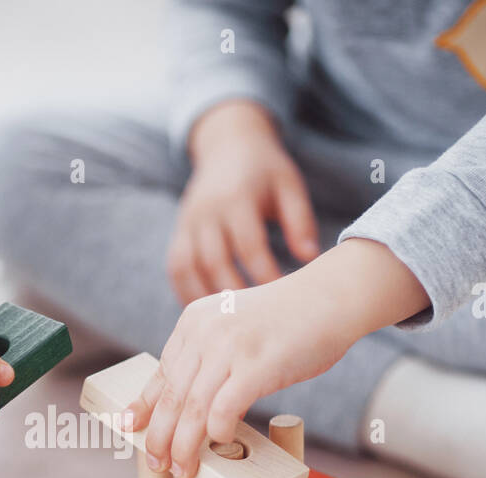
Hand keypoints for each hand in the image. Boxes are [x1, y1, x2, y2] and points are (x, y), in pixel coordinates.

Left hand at [129, 239, 430, 477]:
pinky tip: (222, 441)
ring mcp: (229, 346)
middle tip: (156, 463)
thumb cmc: (289, 322)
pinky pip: (223, 408)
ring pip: (191, 408)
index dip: (144, 407)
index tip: (131, 428)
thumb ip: (212, 361)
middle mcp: (205, 331)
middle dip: (159, 436)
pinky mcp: (256, 363)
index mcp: (194, 321)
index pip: (161, 373)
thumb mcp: (235, 330)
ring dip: (184, 446)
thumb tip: (195, 412)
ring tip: (184, 469)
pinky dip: (218, 431)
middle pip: (170, 395)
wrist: (331, 296)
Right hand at [167, 100, 319, 303]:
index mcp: (237, 197)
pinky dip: (187, 292)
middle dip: (235, 292)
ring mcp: (188, 222)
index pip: (249, 244)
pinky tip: (205, 314)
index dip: (265, 274)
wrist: (227, 145)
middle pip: (215, 260)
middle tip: (256, 321)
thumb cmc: (265, 171)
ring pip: (189, 267)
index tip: (283, 300)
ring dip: (206, 298)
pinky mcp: (178, 232)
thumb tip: (310, 257)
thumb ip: (299, 220)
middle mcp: (207, 211)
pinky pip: (176, 268)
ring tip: (228, 324)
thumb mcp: (288, 185)